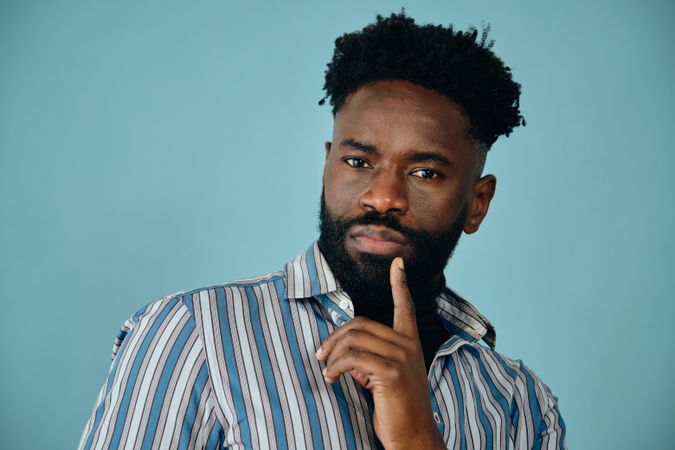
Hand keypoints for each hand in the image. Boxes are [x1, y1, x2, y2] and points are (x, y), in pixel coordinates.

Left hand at [315, 257, 444, 449]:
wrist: (413, 437)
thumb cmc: (397, 408)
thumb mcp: (386, 377)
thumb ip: (372, 357)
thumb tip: (347, 353)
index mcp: (410, 342)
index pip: (405, 306)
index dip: (400, 283)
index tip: (397, 262)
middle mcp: (408, 345)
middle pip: (361, 324)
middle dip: (334, 337)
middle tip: (320, 355)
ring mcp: (401, 358)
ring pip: (354, 339)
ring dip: (331, 353)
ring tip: (325, 369)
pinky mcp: (391, 373)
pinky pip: (353, 358)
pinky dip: (335, 366)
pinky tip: (331, 378)